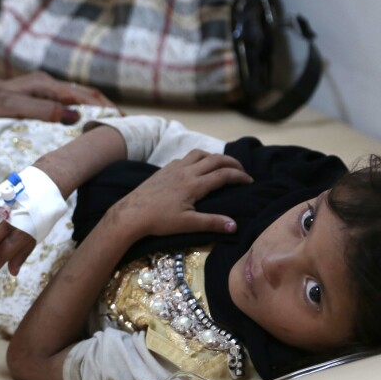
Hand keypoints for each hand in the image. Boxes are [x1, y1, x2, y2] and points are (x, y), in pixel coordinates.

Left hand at [0, 71, 116, 123]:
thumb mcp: (11, 107)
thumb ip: (43, 110)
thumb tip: (76, 115)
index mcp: (43, 84)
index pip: (81, 96)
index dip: (102, 108)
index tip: (120, 120)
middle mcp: (46, 84)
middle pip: (83, 94)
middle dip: (105, 106)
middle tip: (125, 124)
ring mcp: (42, 91)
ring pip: (76, 98)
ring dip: (96, 109)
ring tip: (113, 124)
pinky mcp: (37, 99)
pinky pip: (66, 104)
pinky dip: (82, 111)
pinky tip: (88, 122)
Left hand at [105, 149, 252, 240]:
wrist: (131, 214)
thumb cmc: (159, 221)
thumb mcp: (187, 224)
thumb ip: (212, 223)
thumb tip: (234, 226)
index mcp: (195, 184)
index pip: (224, 175)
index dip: (240, 176)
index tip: (250, 181)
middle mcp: (186, 171)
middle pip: (215, 159)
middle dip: (232, 162)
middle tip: (242, 170)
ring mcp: (173, 168)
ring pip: (198, 153)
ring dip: (213, 156)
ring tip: (221, 165)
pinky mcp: (163, 169)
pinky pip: (184, 157)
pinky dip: (196, 158)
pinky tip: (195, 167)